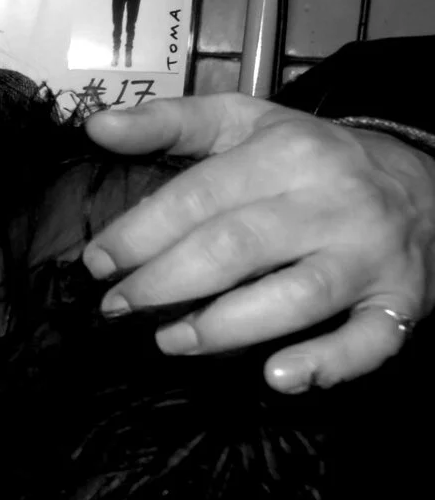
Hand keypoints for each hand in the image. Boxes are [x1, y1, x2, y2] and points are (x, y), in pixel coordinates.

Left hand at [81, 94, 431, 391]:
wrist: (428, 183)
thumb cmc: (315, 159)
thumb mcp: (248, 123)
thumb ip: (171, 122)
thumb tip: (97, 127)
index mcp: (288, 154)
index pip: (198, 198)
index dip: (139, 234)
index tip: (98, 262)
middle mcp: (332, 202)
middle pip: (236, 249)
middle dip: (164, 283)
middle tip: (118, 306)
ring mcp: (370, 255)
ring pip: (294, 297)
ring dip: (224, 328)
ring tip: (170, 341)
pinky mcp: (402, 300)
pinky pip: (370, 341)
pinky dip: (326, 364)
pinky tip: (277, 377)